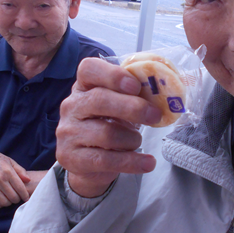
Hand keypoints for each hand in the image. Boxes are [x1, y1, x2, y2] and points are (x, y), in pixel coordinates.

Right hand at [0, 148, 31, 207]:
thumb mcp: (9, 161)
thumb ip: (20, 170)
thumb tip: (29, 180)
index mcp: (8, 171)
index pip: (20, 188)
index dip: (25, 195)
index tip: (26, 198)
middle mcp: (0, 179)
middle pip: (13, 197)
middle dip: (17, 200)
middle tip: (17, 198)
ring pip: (4, 202)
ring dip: (8, 203)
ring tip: (8, 200)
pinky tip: (0, 201)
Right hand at [56, 58, 161, 197]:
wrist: (88, 162)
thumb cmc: (108, 125)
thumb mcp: (119, 105)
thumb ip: (135, 94)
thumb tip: (164, 89)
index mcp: (84, 86)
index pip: (89, 70)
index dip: (112, 75)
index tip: (135, 85)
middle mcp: (72, 106)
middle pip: (100, 100)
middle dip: (132, 107)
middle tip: (155, 115)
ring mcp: (69, 132)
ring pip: (106, 133)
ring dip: (132, 138)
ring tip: (137, 141)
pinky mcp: (72, 158)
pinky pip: (105, 160)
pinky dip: (131, 162)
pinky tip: (147, 163)